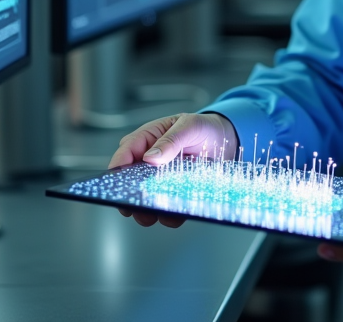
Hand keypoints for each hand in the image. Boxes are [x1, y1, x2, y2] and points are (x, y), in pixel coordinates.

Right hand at [107, 112, 239, 227]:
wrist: (225, 140)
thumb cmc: (203, 127)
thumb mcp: (189, 126)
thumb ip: (171, 140)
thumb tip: (151, 156)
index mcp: (146, 140)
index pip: (124, 154)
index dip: (118, 170)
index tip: (119, 185)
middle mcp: (149, 162)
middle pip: (130, 183)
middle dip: (132, 197)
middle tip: (137, 207)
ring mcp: (161, 179)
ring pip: (146, 200)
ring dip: (150, 210)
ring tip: (157, 215)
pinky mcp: (174, 193)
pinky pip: (167, 208)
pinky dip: (170, 215)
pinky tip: (176, 215)